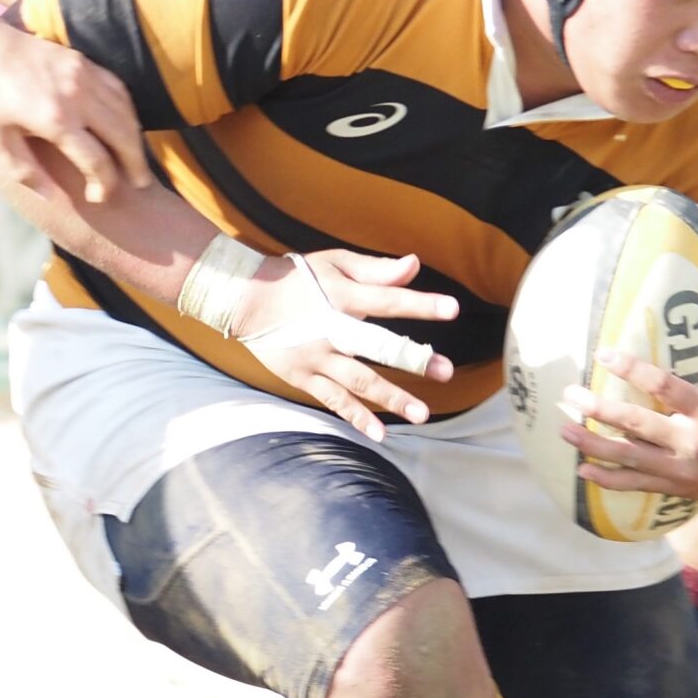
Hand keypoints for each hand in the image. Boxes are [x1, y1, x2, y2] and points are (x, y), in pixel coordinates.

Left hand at [0, 18, 148, 206]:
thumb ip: (24, 171)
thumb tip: (53, 199)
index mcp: (54, 120)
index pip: (96, 160)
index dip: (104, 184)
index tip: (100, 197)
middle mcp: (76, 96)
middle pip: (122, 135)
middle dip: (135, 163)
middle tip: (140, 184)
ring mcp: (83, 74)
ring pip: (125, 111)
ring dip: (135, 138)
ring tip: (137, 160)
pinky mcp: (83, 61)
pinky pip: (118, 88)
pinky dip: (127, 110)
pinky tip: (125, 125)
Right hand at [226, 251, 456, 440]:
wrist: (245, 298)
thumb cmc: (297, 278)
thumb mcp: (334, 263)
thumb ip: (375, 269)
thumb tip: (415, 265)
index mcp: (341, 295)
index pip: (386, 299)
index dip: (418, 303)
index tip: (452, 308)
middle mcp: (330, 328)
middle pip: (375, 344)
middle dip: (411, 358)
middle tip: (444, 370)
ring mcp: (316, 356)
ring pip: (358, 379)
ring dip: (390, 396)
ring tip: (422, 413)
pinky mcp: (304, 377)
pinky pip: (334, 400)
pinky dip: (356, 417)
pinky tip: (380, 434)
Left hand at [559, 352, 697, 524]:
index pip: (665, 388)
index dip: (632, 369)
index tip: (603, 352)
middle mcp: (694, 444)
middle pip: (638, 426)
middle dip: (600, 410)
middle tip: (570, 393)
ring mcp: (684, 470)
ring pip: (630, 458)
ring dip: (594, 445)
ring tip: (563, 428)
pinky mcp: (678, 488)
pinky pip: (637, 486)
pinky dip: (609, 480)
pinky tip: (583, 469)